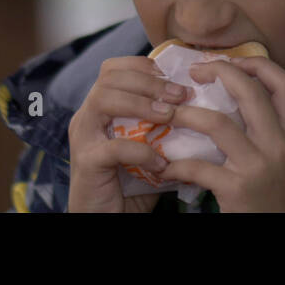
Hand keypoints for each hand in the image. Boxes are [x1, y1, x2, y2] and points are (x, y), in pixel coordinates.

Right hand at [66, 55, 189, 212]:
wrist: (106, 219)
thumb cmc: (130, 182)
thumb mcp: (149, 145)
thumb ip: (163, 124)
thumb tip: (202, 103)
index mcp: (99, 108)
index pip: (113, 68)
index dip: (144, 66)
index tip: (176, 77)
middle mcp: (85, 117)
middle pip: (109, 77)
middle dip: (149, 81)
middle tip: (181, 95)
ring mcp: (82, 138)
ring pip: (105, 100)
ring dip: (142, 105)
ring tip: (170, 117)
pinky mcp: (86, 163)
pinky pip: (114, 147)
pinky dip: (142, 152)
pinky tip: (162, 163)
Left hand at [157, 56, 284, 211]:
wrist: (282, 237)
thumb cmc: (274, 200)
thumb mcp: (281, 161)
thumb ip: (265, 134)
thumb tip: (230, 104)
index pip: (284, 83)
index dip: (257, 64)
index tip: (231, 61)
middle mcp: (279, 145)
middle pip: (250, 91)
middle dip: (219, 72)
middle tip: (193, 72)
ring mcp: (259, 166)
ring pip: (218, 122)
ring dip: (185, 115)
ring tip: (168, 115)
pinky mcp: (238, 189)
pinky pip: (199, 167)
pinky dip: (176, 165)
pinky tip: (164, 168)